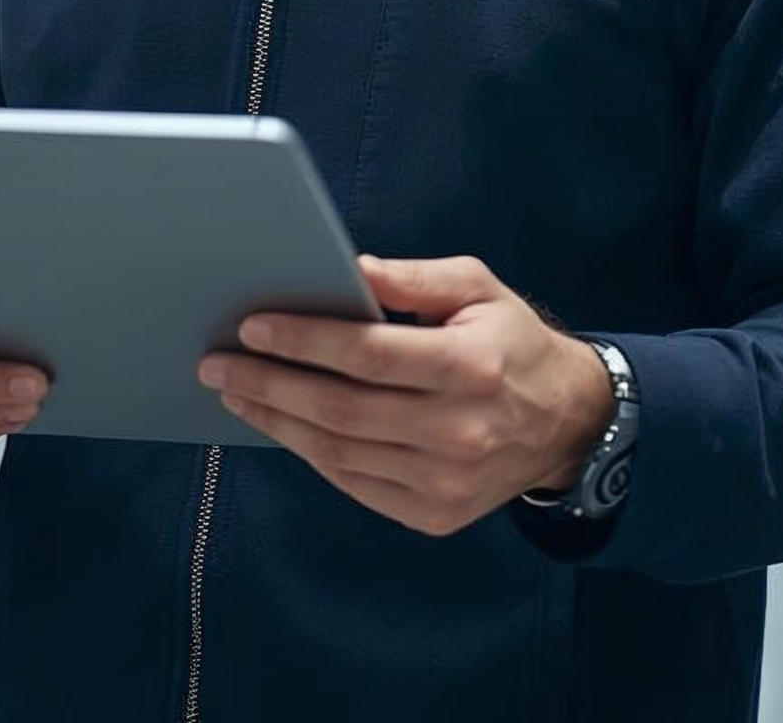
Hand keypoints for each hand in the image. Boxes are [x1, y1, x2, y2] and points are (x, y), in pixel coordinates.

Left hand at [198, 254, 613, 538]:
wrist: (565, 423)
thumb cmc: (511, 343)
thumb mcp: (477, 288)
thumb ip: (413, 279)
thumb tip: (349, 268)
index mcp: (470, 368)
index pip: (367, 354)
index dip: (303, 339)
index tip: (252, 325)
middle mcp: (458, 431)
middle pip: (341, 410)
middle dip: (268, 383)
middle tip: (217, 364)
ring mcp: (445, 481)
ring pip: (338, 453)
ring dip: (277, 422)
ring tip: (236, 393)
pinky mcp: (434, 515)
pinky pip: (354, 483)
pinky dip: (310, 454)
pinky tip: (282, 425)